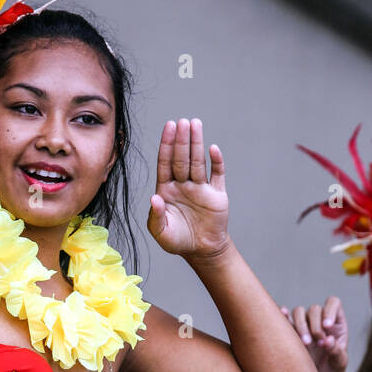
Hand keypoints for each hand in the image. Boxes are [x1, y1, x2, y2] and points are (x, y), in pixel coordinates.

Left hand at [147, 119, 228, 258]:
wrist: (201, 250)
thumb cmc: (177, 240)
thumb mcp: (161, 232)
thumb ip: (155, 216)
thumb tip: (154, 198)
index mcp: (167, 189)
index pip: (165, 163)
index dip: (166, 145)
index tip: (168, 127)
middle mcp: (183, 184)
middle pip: (181, 158)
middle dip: (181, 140)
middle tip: (183, 122)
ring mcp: (200, 187)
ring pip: (198, 162)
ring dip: (196, 143)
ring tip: (195, 124)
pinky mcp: (216, 194)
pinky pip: (217, 174)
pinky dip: (217, 162)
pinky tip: (213, 149)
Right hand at [280, 296, 347, 371]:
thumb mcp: (340, 363)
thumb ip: (337, 351)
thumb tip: (328, 340)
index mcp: (336, 323)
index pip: (333, 303)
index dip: (330, 310)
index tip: (327, 326)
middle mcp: (319, 321)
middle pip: (314, 309)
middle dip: (314, 324)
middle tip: (317, 343)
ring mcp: (303, 326)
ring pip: (298, 312)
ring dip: (300, 325)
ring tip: (305, 344)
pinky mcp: (290, 334)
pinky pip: (284, 320)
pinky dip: (282, 316)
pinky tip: (281, 315)